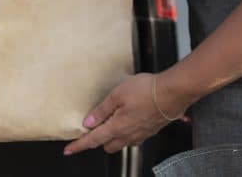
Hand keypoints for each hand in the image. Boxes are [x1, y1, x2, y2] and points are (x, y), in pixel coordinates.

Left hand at [63, 73, 187, 155]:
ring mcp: (141, 134)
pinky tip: (131, 118)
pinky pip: (135, 137)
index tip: (68, 150)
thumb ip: (101, 109)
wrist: (172, 92)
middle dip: (98, 139)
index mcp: (117, 127)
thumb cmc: (146, 91)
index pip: (92, 140)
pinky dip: (128, 132)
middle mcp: (128, 135)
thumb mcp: (117, 94)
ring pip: (122, 142)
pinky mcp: (151, 131)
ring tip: (113, 120)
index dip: (78, 145)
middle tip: (94, 127)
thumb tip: (88, 122)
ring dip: (114, 136)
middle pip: (107, 145)